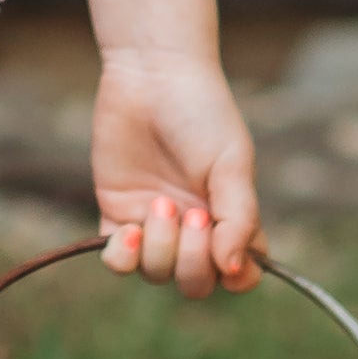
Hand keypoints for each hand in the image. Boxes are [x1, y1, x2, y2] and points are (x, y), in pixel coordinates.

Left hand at [89, 48, 262, 295]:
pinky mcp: (117, 214)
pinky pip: (117, 262)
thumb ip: (238, 219)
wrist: (151, 76)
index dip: (237, 278)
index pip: (241, 273)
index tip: (228, 260)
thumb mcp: (232, 164)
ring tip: (159, 203)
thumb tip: (233, 270)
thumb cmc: (201, 114)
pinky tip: (126, 230)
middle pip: (195, 283)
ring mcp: (154, 225)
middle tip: (190, 214)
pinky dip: (122, 257)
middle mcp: (194, 230)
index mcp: (230, 219)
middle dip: (192, 261)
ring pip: (156, 274)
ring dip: (159, 248)